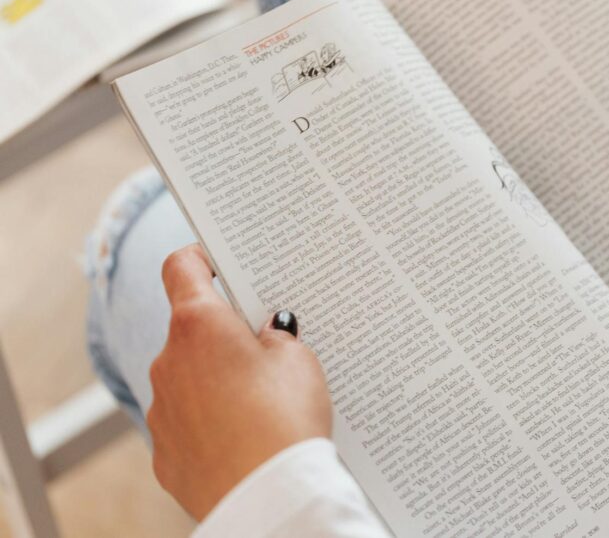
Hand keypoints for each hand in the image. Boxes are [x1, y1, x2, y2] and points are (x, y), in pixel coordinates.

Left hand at [148, 244, 331, 519]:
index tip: (218, 262)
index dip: (200, 257)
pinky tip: (247, 438)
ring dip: (219, 381)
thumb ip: (278, 337)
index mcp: (198, 325)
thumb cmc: (284, 421)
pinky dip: (213, 424)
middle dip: (226, 335)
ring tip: (265, 403)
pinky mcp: (165, 453)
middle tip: (269, 349)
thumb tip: (268, 334)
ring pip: (190, 379)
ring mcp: (161, 409)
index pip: (182, 268)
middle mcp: (168, 362)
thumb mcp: (300, 361)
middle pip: (192, 330)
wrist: (267, 497)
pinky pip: (189, 424)